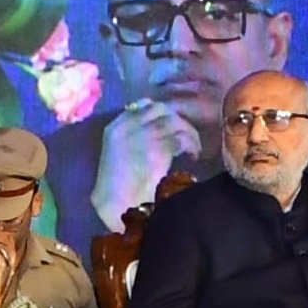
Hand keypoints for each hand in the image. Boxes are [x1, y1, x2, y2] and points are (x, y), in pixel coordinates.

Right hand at [91, 100, 201, 231]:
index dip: (161, 112)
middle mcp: (128, 126)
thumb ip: (134, 137)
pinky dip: (191, 146)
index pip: (141, 105)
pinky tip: (192, 157)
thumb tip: (160, 128)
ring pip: (174, 122)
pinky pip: (181, 138)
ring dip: (188, 133)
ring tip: (192, 149)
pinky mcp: (158, 148)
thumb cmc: (119, 184)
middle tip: (186, 136)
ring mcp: (142, 135)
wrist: (117, 202)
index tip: (170, 124)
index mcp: (115, 127)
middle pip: (161, 109)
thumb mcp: (120, 153)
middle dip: (178, 121)